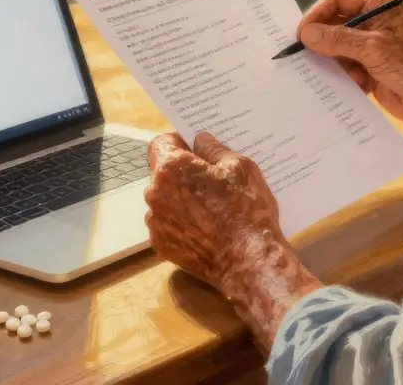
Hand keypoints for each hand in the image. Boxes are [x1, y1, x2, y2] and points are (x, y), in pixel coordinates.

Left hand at [144, 132, 323, 351]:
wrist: (248, 261)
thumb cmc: (246, 209)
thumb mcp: (240, 167)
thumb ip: (214, 149)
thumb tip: (200, 140)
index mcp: (171, 168)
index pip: (161, 142)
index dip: (179, 142)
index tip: (197, 150)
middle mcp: (154, 194)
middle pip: (162, 173)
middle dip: (183, 172)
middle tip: (211, 180)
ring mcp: (156, 222)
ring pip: (165, 199)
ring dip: (181, 198)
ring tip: (211, 208)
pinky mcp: (162, 245)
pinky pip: (168, 223)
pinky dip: (182, 222)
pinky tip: (207, 228)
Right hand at [297, 0, 402, 125]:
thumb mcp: (374, 48)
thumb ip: (339, 40)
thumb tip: (306, 34)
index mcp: (377, 6)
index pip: (337, 1)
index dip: (317, 15)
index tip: (300, 34)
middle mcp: (372, 23)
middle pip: (334, 26)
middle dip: (319, 41)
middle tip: (298, 56)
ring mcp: (370, 48)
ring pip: (337, 51)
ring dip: (328, 63)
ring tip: (314, 74)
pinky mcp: (370, 72)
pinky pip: (345, 71)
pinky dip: (338, 79)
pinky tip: (331, 88)